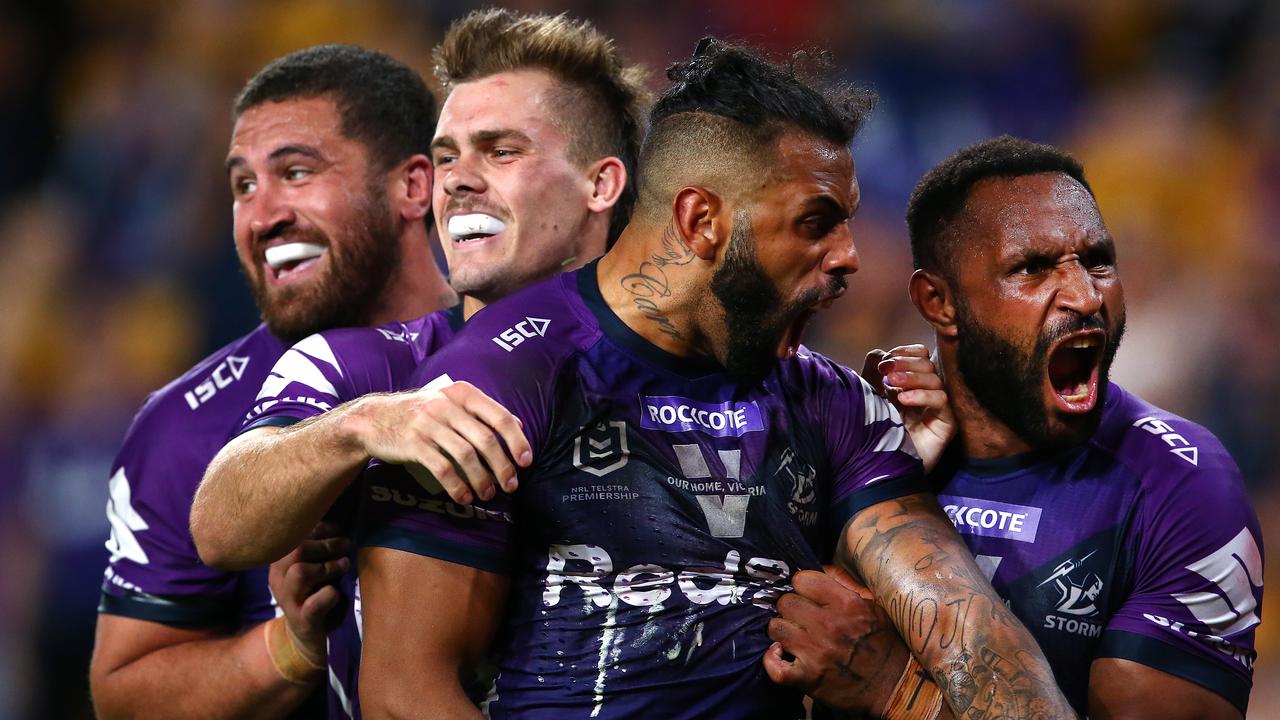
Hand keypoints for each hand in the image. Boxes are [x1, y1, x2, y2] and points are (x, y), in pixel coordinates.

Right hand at [268, 522, 349, 667]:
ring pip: (301, 572)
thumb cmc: (313, 594)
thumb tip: (337, 524)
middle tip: (346, 545)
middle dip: (326, 544)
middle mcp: (278, 580)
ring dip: (328, 566)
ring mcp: (289, 601)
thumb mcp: (312, 568)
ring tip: (344, 565)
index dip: (318, 528)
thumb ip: (318, 548)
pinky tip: (337, 592)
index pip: (293, 536)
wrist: (304, 637)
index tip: (337, 528)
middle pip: (296, 550)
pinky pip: (314, 604)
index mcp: (279, 563)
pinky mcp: (303, 620)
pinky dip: (330, 594)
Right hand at [350, 380, 531, 504]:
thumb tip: (520, 425)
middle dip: (502, 466)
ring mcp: (428, 423)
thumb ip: (482, 411)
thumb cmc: (420, 413)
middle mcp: (446, 405)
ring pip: (466, 455)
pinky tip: (464, 497)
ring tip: (488, 494)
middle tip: (510, 485)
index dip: (516, 441)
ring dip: (482, 479)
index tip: (526, 462)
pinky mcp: (413, 443)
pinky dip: (456, 486)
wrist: (372, 419)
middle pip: (485, 439)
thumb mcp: (450, 402)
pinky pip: (442, 468)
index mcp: (462, 393)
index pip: (499, 416)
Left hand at [764, 567, 909, 715]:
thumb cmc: (887, 644)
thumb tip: (823, 566)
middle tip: (800, 616)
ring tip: (792, 635)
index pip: (802, 579)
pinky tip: (780, 654)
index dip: (802, 586)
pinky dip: (772, 660)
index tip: (806, 594)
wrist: (897, 686)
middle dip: (790, 608)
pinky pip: (773, 666)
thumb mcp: (876, 606)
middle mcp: (829, 625)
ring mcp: (817, 653)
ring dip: (781, 631)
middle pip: (785, 602)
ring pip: (775, 628)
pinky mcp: (808, 679)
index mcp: (847, 604)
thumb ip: (847, 584)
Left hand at [862, 345, 954, 471]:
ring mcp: (938, 410)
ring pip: (936, 380)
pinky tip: (903, 400)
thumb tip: (881, 353)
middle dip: (905, 363)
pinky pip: (943, 401)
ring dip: (912, 377)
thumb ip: (873, 370)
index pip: (920, 356)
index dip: (905, 353)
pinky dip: (923, 395)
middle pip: (928, 365)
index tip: (884, 361)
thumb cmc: (871, 430)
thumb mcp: (868, 394)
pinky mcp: (946, 425)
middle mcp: (927, 394)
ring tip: (891, 384)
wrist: (873, 467)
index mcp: (910, 383)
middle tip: (885, 371)